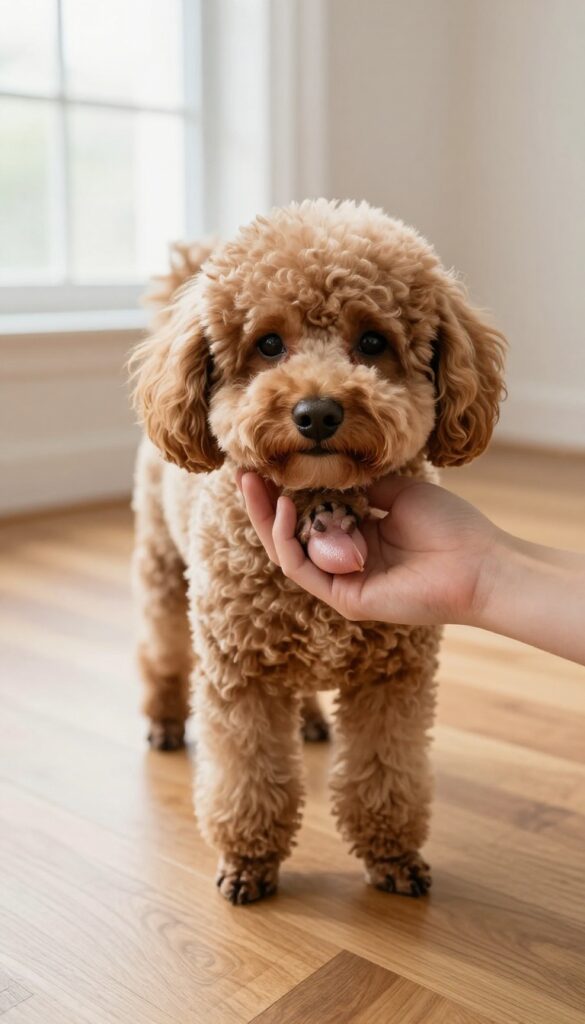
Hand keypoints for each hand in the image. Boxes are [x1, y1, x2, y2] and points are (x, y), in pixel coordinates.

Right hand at [240, 472, 497, 624]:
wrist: (480, 562)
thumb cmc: (449, 525)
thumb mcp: (398, 490)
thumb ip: (359, 482)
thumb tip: (327, 465)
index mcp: (359, 533)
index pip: (308, 512)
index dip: (285, 488)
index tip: (266, 459)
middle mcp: (346, 558)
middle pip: (290, 532)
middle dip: (264, 502)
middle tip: (244, 471)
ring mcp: (343, 579)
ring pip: (288, 550)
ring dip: (267, 517)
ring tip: (255, 484)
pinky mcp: (345, 596)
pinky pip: (302, 567)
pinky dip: (288, 538)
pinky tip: (287, 506)